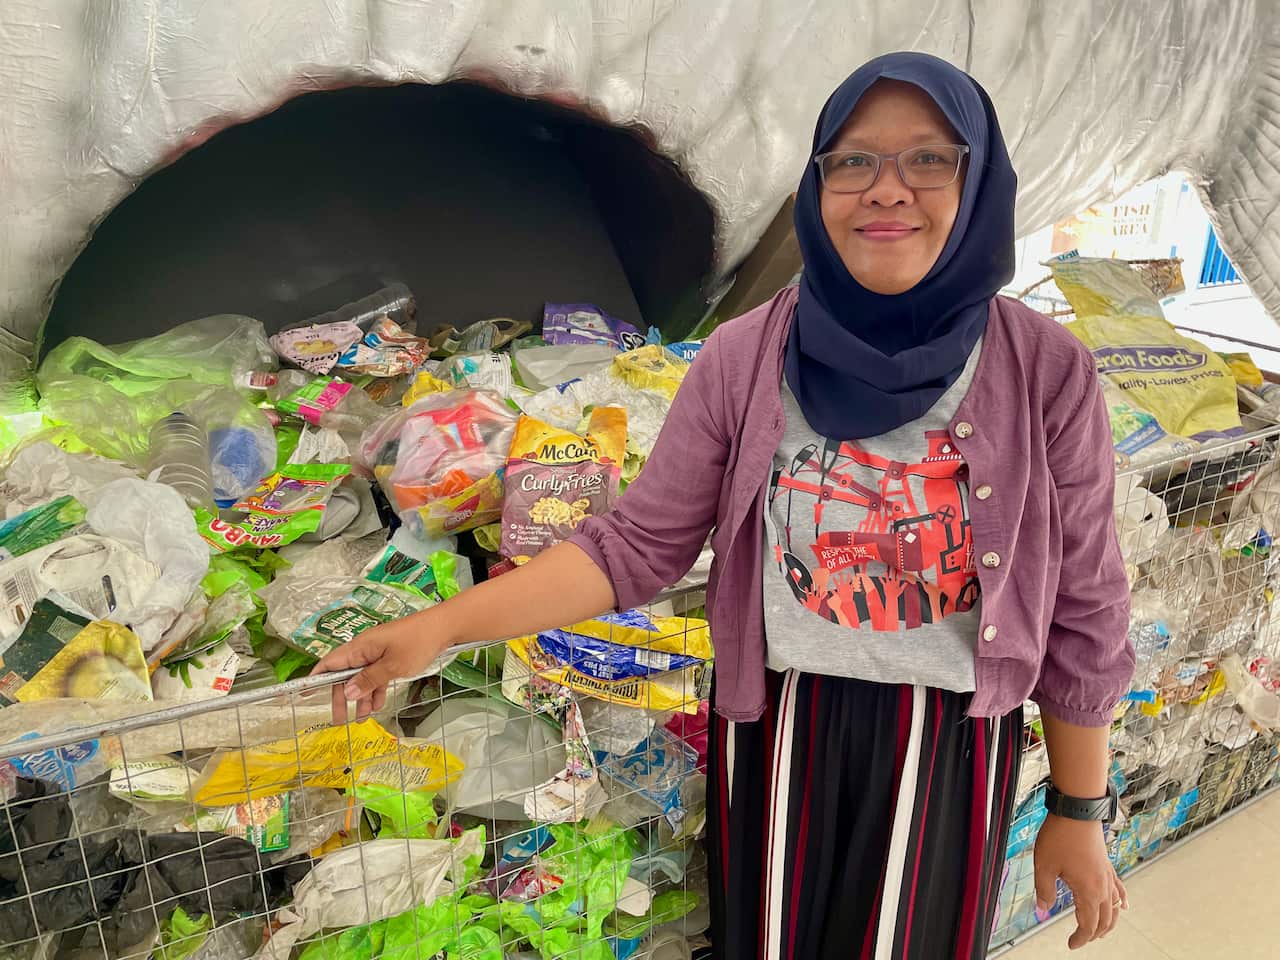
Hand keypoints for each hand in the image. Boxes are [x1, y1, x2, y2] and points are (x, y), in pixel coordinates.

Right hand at [310, 612, 451, 723]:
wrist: (444, 628)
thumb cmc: (418, 643)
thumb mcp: (393, 666)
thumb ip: (369, 680)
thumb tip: (347, 693)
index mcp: (359, 647)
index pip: (329, 664)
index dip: (314, 679)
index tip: (301, 694)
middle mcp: (364, 649)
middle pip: (344, 675)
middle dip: (342, 697)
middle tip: (340, 720)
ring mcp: (377, 652)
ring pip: (361, 677)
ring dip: (361, 697)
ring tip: (363, 718)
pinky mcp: (390, 656)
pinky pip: (376, 675)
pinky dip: (375, 690)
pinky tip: (378, 705)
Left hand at [1034, 814, 1127, 949]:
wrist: (1077, 810)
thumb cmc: (1060, 836)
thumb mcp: (1044, 865)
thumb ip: (1044, 890)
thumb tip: (1043, 909)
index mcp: (1088, 891)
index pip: (1088, 925)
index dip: (1080, 938)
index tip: (1070, 944)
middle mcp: (1103, 887)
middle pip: (1105, 920)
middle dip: (1094, 934)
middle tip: (1080, 939)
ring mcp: (1107, 875)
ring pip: (1115, 907)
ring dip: (1109, 922)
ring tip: (1099, 931)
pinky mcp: (1107, 865)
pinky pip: (1119, 889)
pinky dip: (1121, 901)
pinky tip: (1123, 906)